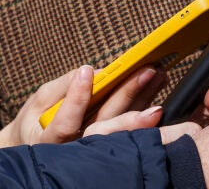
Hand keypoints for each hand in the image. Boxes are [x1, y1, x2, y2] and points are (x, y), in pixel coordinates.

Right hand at [0, 64, 167, 147]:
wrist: (42, 144)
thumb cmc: (39, 122)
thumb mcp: (40, 102)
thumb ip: (62, 87)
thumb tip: (90, 72)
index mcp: (50, 140)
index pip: (65, 124)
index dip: (77, 99)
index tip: (87, 72)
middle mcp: (76, 148)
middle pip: (104, 125)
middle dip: (127, 95)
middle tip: (147, 71)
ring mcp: (97, 148)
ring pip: (124, 123)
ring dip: (145, 96)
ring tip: (159, 73)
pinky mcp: (114, 143)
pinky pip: (132, 124)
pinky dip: (146, 104)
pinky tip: (158, 87)